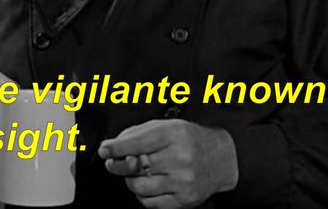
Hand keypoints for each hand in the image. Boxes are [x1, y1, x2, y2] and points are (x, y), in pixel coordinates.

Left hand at [98, 119, 237, 208]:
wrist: (222, 159)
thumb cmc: (191, 140)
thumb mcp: (167, 126)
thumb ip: (138, 133)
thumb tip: (112, 145)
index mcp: (173, 135)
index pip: (136, 142)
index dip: (115, 147)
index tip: (104, 149)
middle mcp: (179, 158)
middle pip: (134, 166)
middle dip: (118, 164)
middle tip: (113, 162)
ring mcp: (182, 181)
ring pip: (138, 186)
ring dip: (130, 180)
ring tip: (135, 173)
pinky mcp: (183, 200)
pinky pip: (150, 202)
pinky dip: (142, 195)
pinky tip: (148, 185)